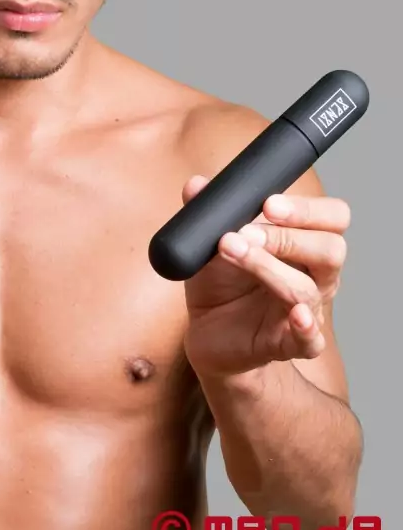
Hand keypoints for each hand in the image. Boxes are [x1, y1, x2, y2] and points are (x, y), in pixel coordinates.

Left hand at [181, 175, 350, 378]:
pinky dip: (306, 328)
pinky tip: (296, 315)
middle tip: (246, 231)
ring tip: (231, 250)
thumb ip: (207, 212)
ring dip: (267, 267)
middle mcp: (314, 276)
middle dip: (287, 236)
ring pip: (306, 288)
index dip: (307, 209)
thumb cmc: (221, 284)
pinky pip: (310, 340)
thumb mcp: (210, 243)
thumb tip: (196, 185)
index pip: (332, 218)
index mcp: (303, 244)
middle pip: (330, 250)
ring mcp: (305, 311)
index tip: (268, 203)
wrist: (208, 334)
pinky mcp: (287, 344)